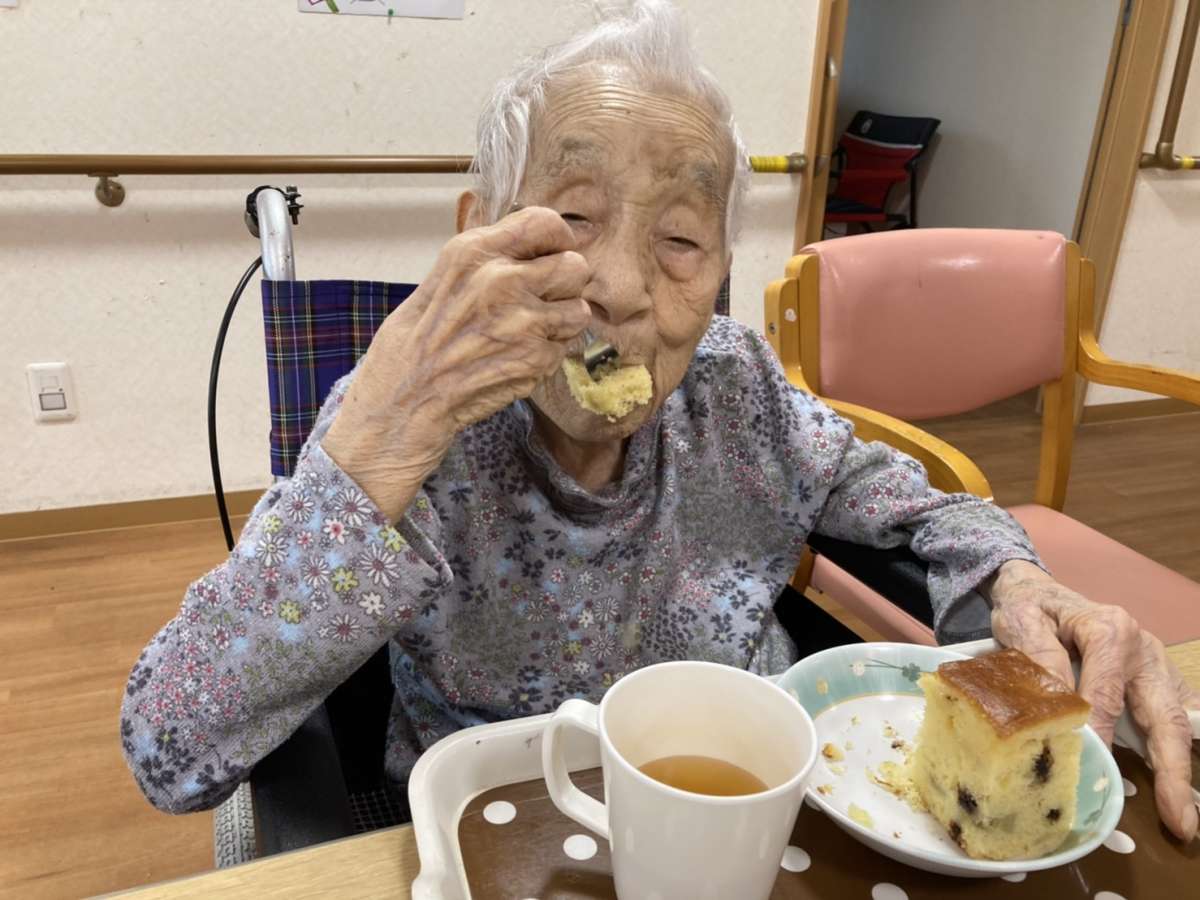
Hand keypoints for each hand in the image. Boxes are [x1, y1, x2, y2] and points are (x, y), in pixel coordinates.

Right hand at [323, 207, 590, 518]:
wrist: (404, 400)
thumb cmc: (418, 341)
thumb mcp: (443, 278)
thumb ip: (490, 258)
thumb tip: (538, 244)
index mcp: (475, 252)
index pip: (545, 222)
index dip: (558, 239)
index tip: (552, 255)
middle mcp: (502, 279)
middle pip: (575, 266)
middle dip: (565, 286)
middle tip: (543, 302)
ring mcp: (522, 321)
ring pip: (579, 310)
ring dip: (561, 325)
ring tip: (526, 334)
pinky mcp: (535, 359)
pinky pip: (564, 349)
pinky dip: (545, 358)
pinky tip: (514, 360)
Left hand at [986, 559, 1198, 841]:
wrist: (1034, 589)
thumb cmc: (1027, 607)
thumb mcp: (1022, 622)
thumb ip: (1042, 660)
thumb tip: (1062, 708)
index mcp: (1110, 632)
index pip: (1108, 695)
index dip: (1103, 735)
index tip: (1099, 771)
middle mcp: (1142, 649)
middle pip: (1163, 713)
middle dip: (1173, 768)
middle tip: (1180, 818)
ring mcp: (1155, 664)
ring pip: (1175, 720)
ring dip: (1180, 768)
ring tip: (1183, 816)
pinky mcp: (1156, 677)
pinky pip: (1174, 715)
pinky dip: (1178, 750)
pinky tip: (1177, 786)